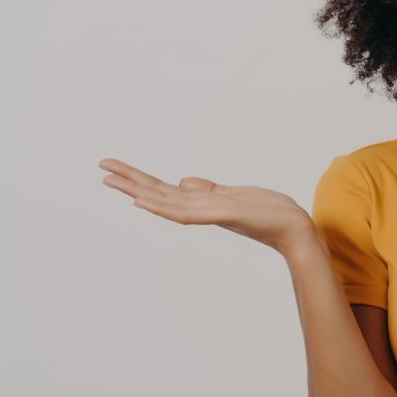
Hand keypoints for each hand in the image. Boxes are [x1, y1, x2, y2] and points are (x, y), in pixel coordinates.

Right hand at [98, 157, 314, 255]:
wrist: (294, 228)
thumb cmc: (268, 213)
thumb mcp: (234, 195)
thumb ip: (206, 190)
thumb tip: (181, 181)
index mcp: (203, 203)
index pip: (165, 190)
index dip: (140, 180)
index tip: (115, 171)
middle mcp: (202, 209)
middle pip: (158, 193)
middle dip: (130, 181)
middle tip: (101, 168)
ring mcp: (210, 213)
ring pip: (166, 202)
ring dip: (139, 191)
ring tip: (113, 180)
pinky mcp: (224, 214)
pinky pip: (188, 212)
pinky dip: (164, 207)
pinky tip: (145, 201)